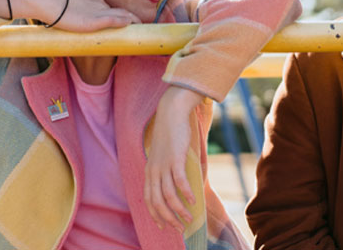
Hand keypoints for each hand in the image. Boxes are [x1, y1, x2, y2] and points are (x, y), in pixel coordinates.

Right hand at [0, 0, 139, 30]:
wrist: (47, 0)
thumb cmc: (53, 6)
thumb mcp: (70, 11)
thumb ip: (79, 16)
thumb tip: (80, 22)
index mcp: (95, 0)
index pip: (115, 9)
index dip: (126, 17)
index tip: (135, 24)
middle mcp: (101, 3)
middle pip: (123, 12)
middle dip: (135, 20)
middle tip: (147, 28)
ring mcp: (100, 10)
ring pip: (123, 15)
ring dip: (135, 23)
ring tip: (146, 30)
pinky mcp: (98, 18)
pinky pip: (117, 20)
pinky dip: (127, 23)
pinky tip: (135, 26)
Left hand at [143, 86, 203, 231]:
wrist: (171, 113)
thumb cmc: (170, 133)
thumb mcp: (164, 154)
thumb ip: (167, 168)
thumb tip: (177, 181)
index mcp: (149, 171)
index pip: (148, 199)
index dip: (155, 215)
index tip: (163, 226)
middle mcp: (154, 171)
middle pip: (158, 202)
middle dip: (169, 219)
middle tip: (180, 228)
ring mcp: (163, 165)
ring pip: (168, 196)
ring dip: (179, 210)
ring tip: (189, 219)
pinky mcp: (175, 159)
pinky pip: (179, 182)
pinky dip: (186, 194)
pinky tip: (194, 201)